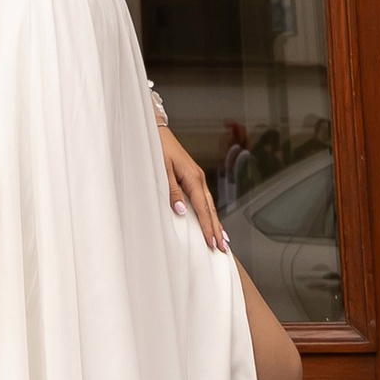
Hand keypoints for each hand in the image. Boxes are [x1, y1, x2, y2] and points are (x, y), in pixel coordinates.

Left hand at [160, 120, 227, 250]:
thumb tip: (182, 210)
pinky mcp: (193, 176)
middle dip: (217, 229)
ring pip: (210, 204)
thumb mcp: (162, 170)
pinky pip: (205, 198)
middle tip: (223, 248)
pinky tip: (212, 218)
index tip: (212, 243)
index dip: (208, 227)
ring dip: (216, 222)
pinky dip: (210, 211)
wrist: (157, 131)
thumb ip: (172, 191)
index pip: (203, 209)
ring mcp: (197, 177)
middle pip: (211, 209)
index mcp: (193, 178)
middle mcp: (199, 178)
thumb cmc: (158, 148)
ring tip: (223, 238)